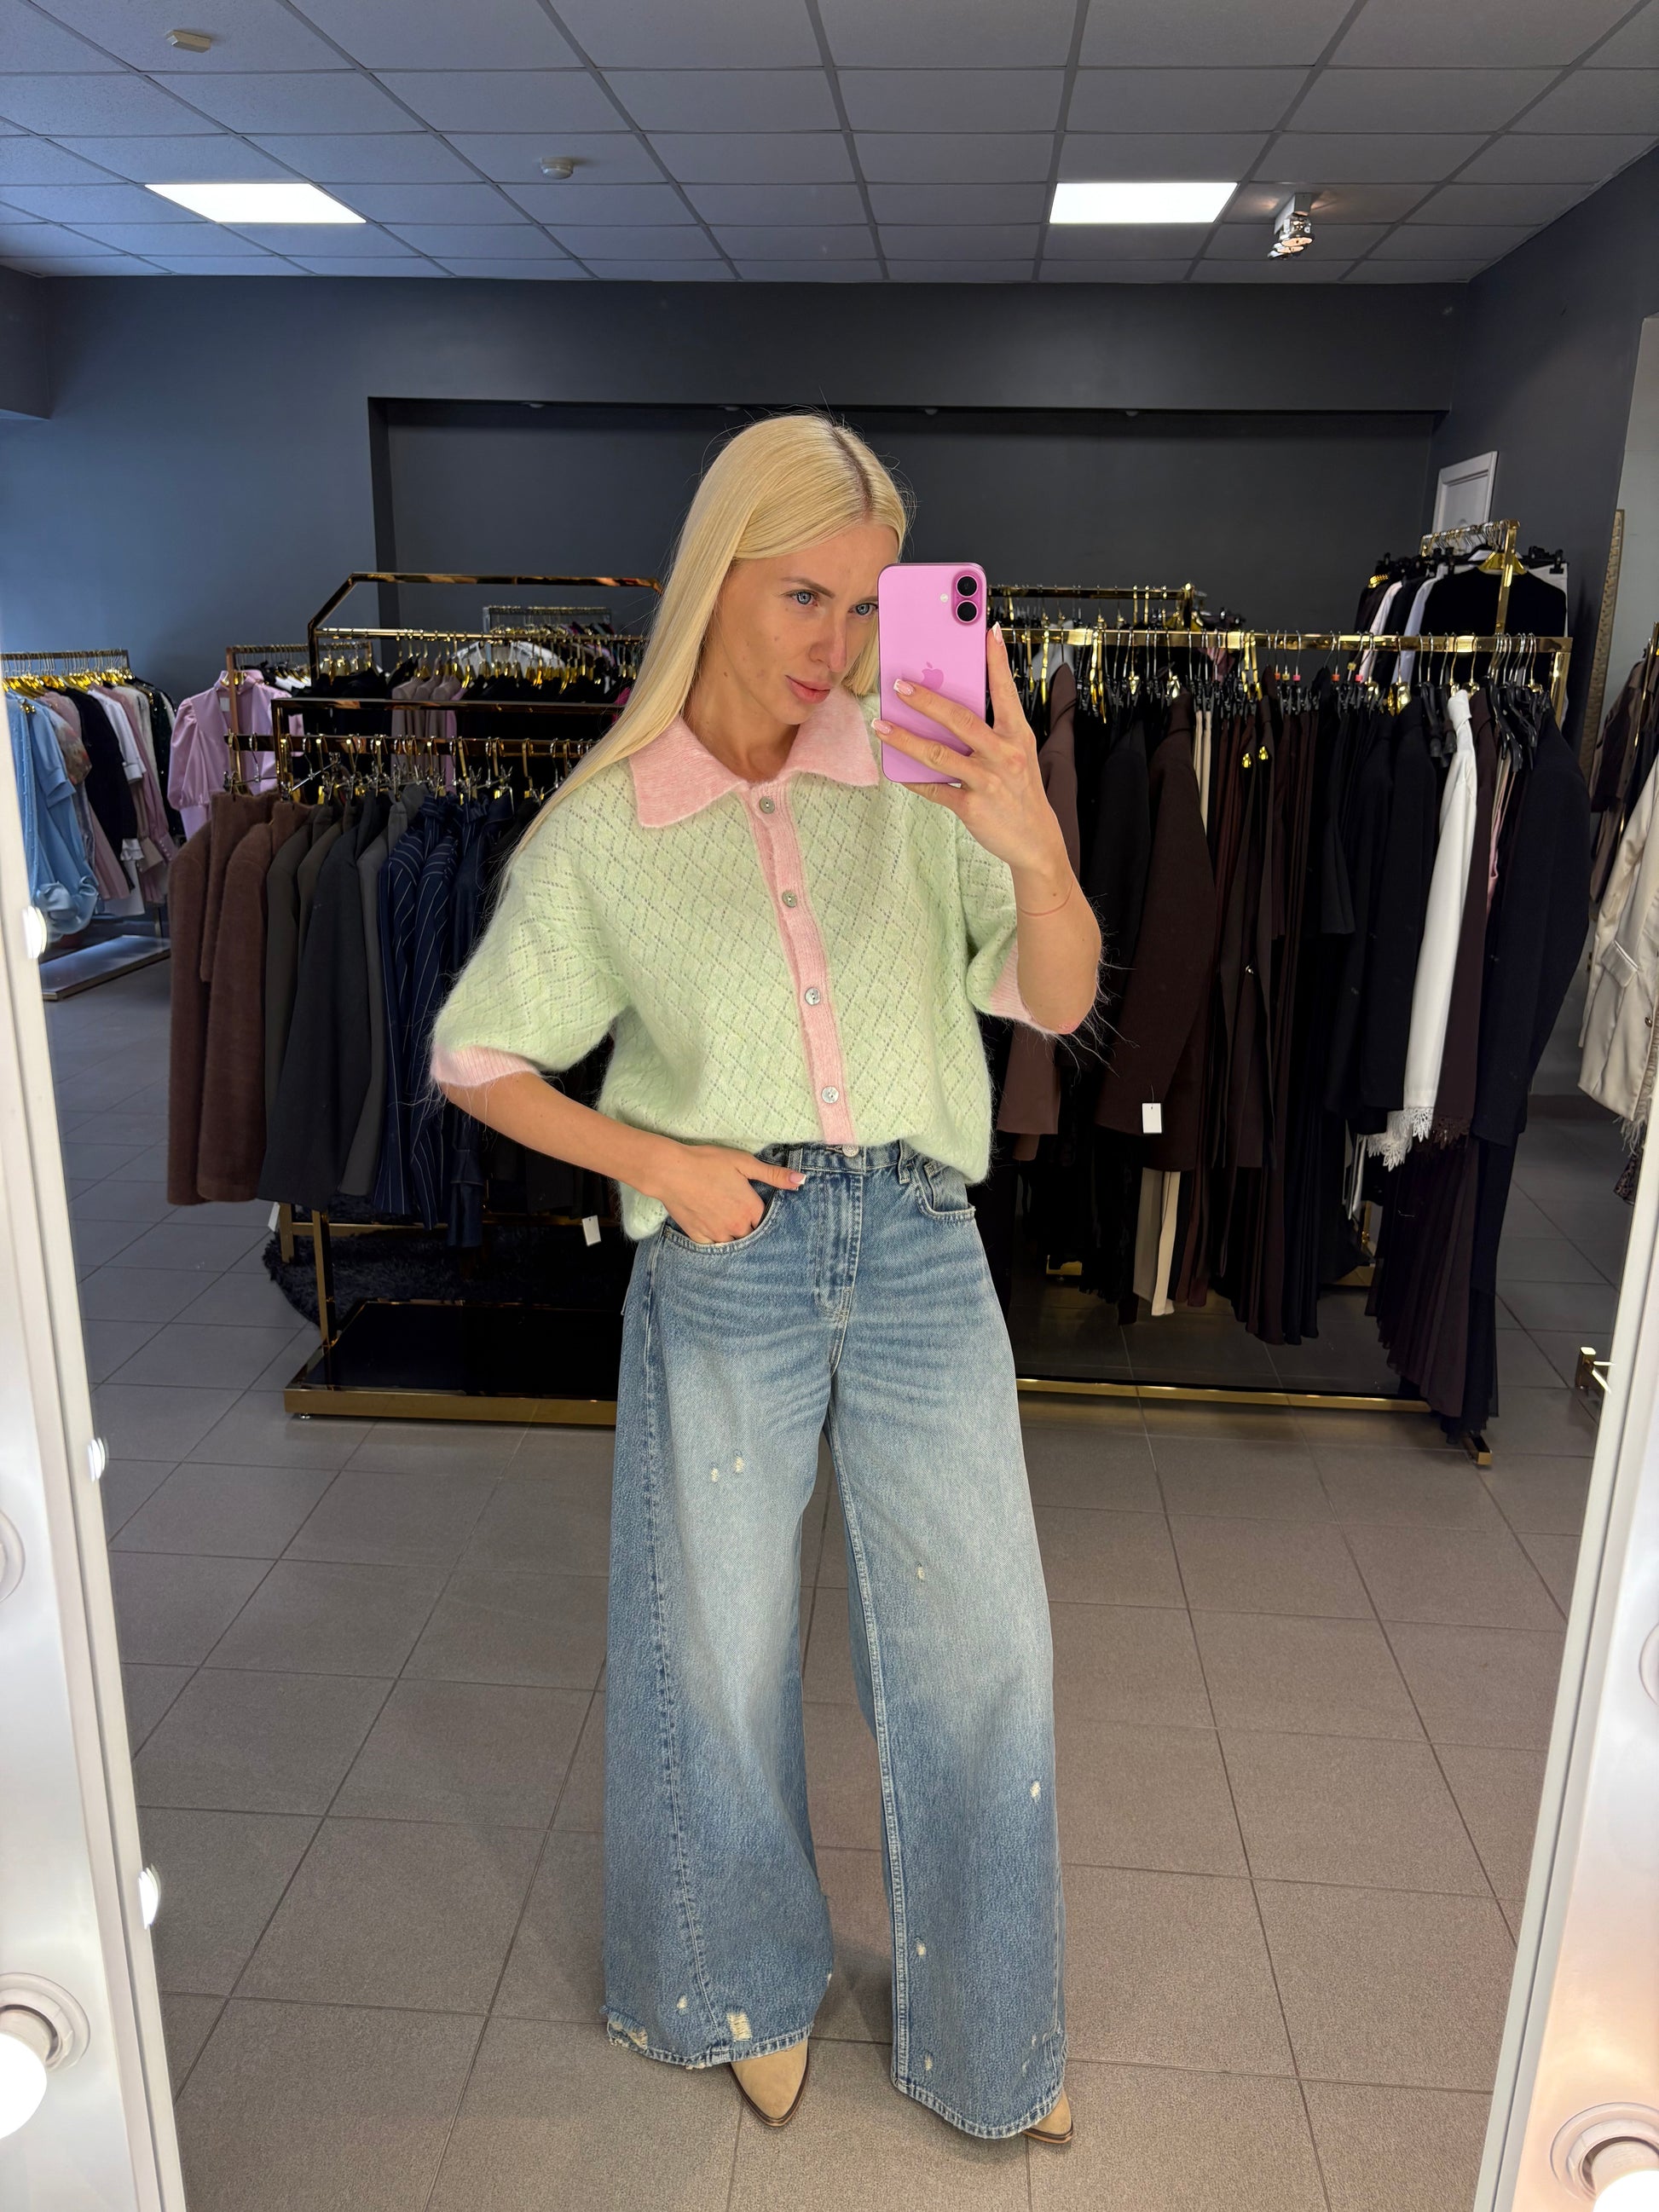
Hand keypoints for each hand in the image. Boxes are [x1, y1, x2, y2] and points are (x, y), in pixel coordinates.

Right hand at [646, 1140, 803, 1244]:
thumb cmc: (708, 1163)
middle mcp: (737, 1227)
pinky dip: (716, 1240)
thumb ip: (774, 1175)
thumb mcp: (744, 1163)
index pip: (766, 1220)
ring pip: (734, 1243)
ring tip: (726, 1218)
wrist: (671, 1171)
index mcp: (751, 1209)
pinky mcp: (699, 1237)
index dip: (760, 1212)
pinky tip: (712, 1227)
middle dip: (749, 1226)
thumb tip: (801, 1181)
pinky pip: (714, 1247)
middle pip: (751, 1234)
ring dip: (734, 1235)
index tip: (753, 1204)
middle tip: (737, 1210)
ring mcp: (717, 1235)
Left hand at [875, 624, 1071, 899]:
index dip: (996, 661)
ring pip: (938, 754)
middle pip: (960, 719)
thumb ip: (993, 729)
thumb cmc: (1021, 790)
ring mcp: (987, 781)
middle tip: (899, 683)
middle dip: (926, 699)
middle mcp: (1004, 754)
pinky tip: (896, 769)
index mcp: (1017, 735)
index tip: (986, 630)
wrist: (1036, 841)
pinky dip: (914, 780)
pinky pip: (935, 789)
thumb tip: (952, 705)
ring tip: (881, 724)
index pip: (1005, 691)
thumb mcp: (1018, 753)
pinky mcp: (972, 807)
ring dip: (905, 738)